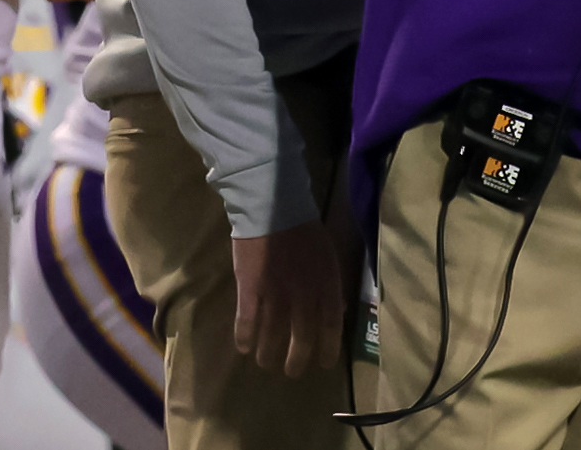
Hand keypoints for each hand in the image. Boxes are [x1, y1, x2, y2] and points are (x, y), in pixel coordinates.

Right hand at [233, 220, 343, 377]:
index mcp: (326, 285)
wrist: (274, 208)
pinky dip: (245, 338)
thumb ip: (331, 285)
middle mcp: (304, 296)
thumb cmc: (305, 230)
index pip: (331, 326)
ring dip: (268, 354)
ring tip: (266, 363)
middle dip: (297, 360)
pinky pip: (247, 322)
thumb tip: (336, 311)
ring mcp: (275, 295)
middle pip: (301, 338)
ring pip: (272, 335)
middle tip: (292, 372)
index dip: (328, 349)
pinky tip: (244, 349)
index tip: (323, 364)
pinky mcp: (250, 290)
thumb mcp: (329, 256)